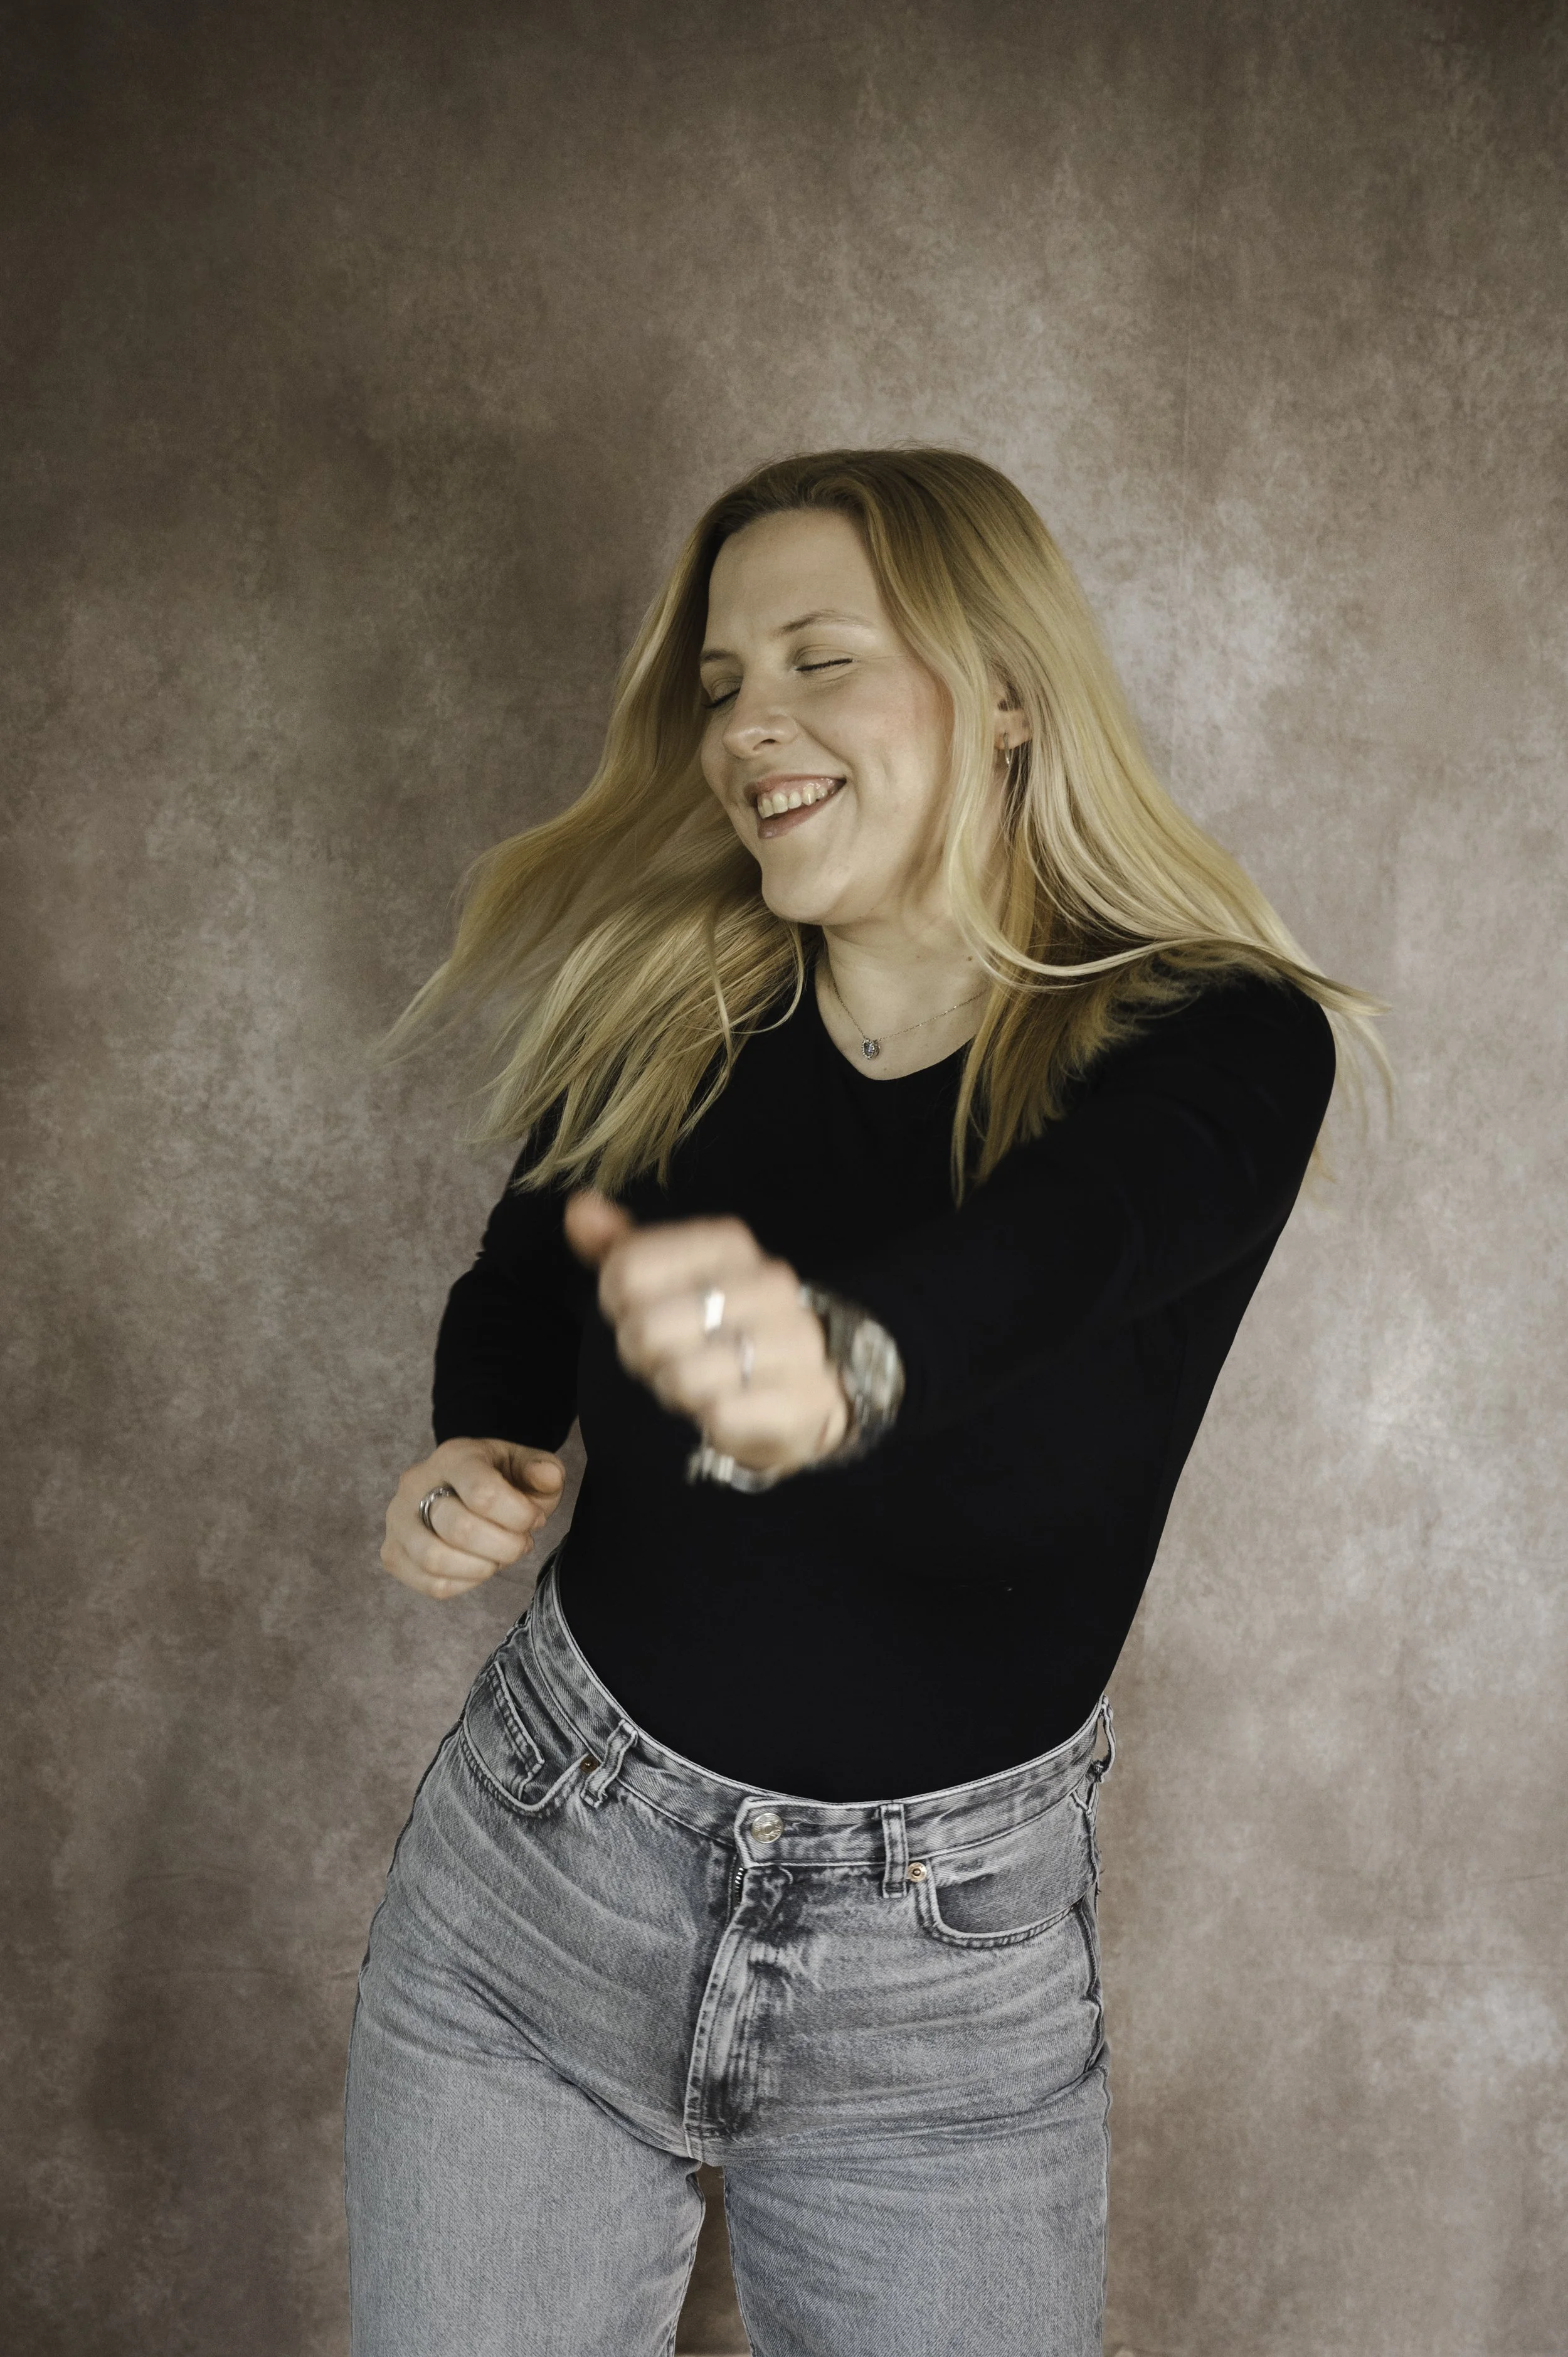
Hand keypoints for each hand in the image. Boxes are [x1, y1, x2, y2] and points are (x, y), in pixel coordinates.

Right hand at [381, 1436, 565, 1599]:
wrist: (465, 1489)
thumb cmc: (501, 1480)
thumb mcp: (529, 1466)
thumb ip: (544, 1470)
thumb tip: (547, 1478)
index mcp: (454, 1456)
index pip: (483, 1493)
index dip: (519, 1516)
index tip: (534, 1519)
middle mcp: (415, 1484)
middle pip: (459, 1529)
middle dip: (503, 1546)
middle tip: (520, 1544)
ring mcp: (398, 1520)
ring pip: (435, 1559)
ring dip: (481, 1568)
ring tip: (497, 1557)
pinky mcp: (393, 1552)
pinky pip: (429, 1584)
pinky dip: (464, 1584)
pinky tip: (478, 1568)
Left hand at [564, 1191, 848, 1478]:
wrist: (808, 1387)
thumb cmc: (723, 1328)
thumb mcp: (670, 1280)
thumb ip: (622, 1247)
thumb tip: (578, 1210)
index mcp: (730, 1243)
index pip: (625, 1270)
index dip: (617, 1304)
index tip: (641, 1312)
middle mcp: (768, 1282)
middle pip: (646, 1328)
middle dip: (643, 1355)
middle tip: (671, 1356)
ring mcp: (794, 1338)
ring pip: (682, 1375)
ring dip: (677, 1390)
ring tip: (702, 1381)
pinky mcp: (803, 1396)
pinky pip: (720, 1416)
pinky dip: (712, 1420)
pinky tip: (731, 1407)